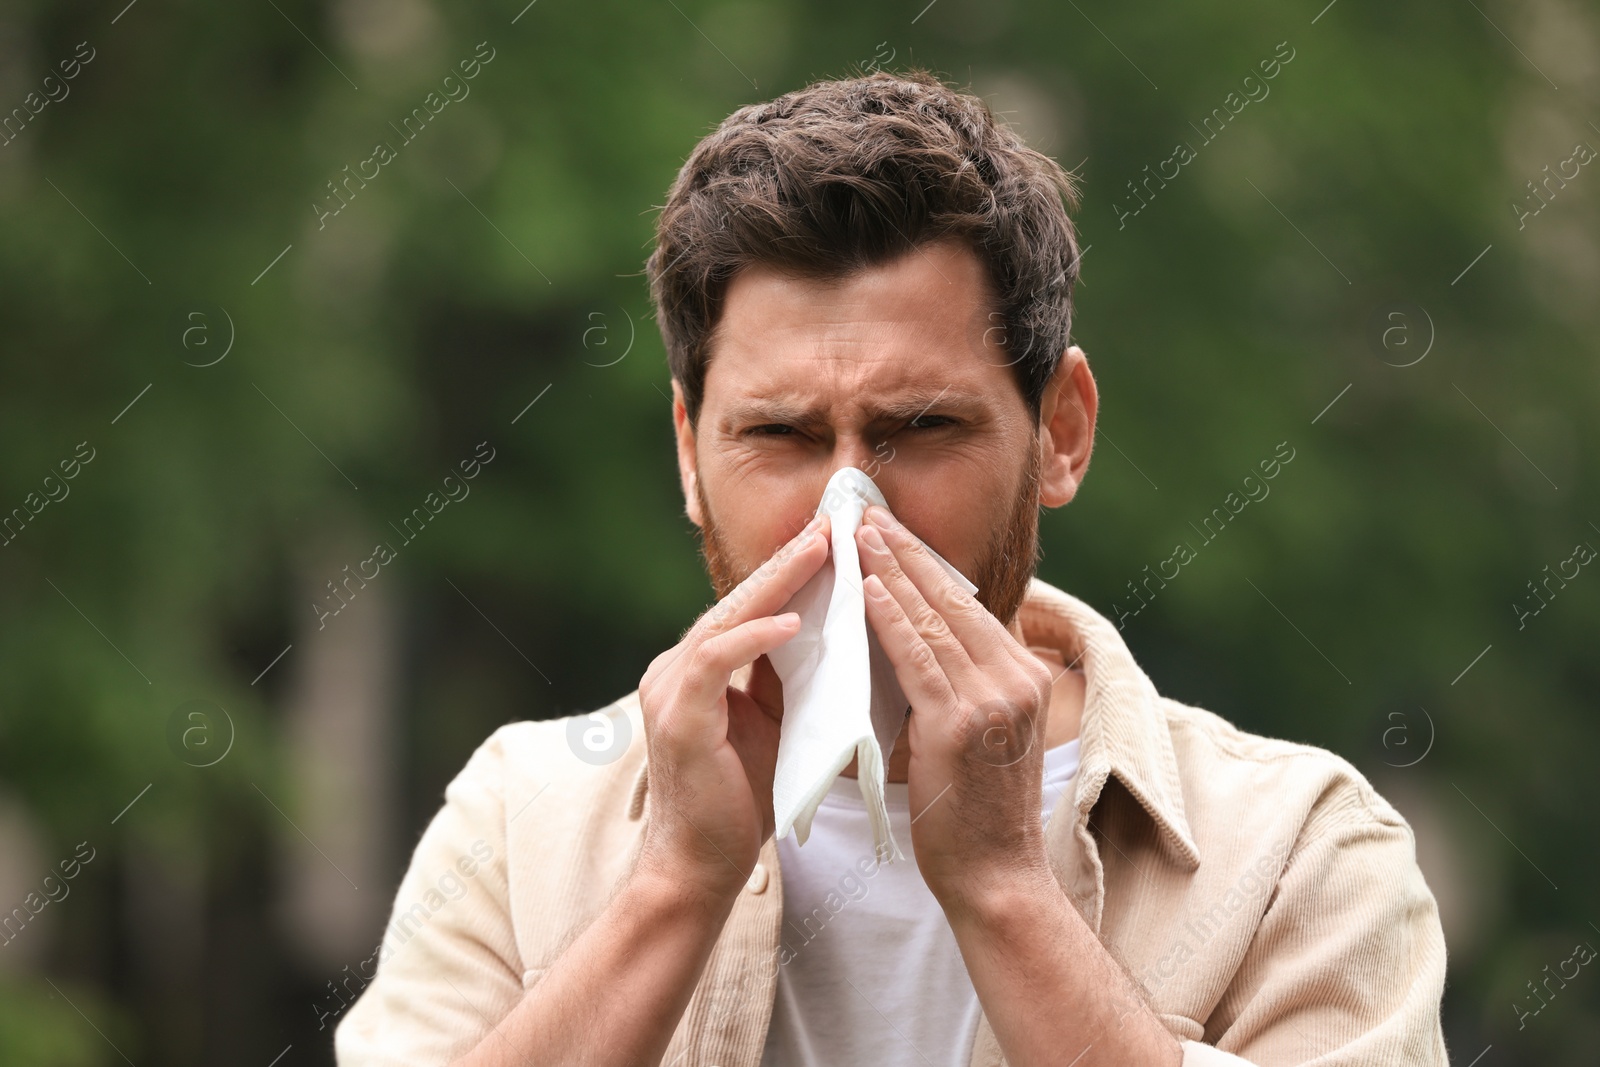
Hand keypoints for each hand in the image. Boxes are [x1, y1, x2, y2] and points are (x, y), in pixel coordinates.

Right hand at [635, 513, 831, 902]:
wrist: (699, 869)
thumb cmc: (740, 803)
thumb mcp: (774, 726)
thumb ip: (789, 680)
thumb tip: (837, 638)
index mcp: (698, 669)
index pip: (749, 606)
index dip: (791, 571)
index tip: (835, 538)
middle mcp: (676, 669)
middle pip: (738, 600)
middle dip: (788, 561)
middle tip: (833, 523)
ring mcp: (670, 690)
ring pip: (726, 618)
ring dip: (777, 583)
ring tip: (821, 552)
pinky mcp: (677, 718)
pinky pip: (715, 662)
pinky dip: (753, 638)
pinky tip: (792, 621)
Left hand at [854, 505, 1055, 914]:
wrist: (996, 877)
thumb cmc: (976, 813)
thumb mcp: (978, 736)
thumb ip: (954, 688)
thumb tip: (906, 644)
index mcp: (1022, 676)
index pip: (967, 605)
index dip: (926, 564)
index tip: (892, 530)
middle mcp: (1015, 678)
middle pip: (953, 598)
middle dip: (907, 551)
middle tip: (867, 512)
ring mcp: (993, 699)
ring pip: (934, 619)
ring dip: (892, 570)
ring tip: (859, 534)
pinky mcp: (962, 723)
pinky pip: (918, 658)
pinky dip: (891, 618)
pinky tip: (867, 588)